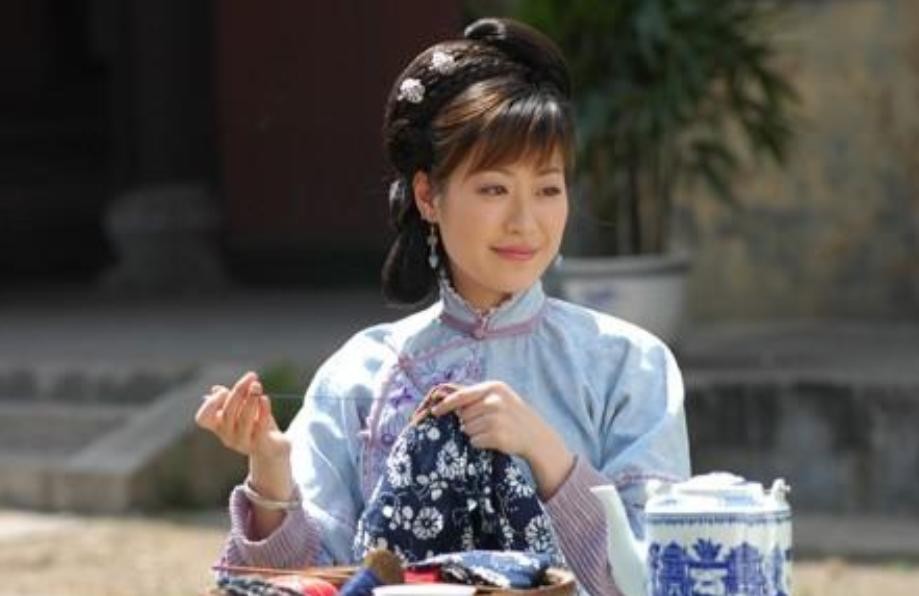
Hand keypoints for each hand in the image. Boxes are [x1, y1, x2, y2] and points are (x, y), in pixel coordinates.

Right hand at [194, 371, 290, 462]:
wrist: (273, 446)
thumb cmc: (255, 423)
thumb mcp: (242, 407)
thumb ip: (231, 398)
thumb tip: (216, 390)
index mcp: (218, 426)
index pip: (202, 418)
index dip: (210, 404)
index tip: (225, 391)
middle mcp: (227, 436)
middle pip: (227, 412)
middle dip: (239, 391)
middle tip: (252, 377)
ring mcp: (242, 442)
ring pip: (244, 419)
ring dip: (251, 399)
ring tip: (257, 385)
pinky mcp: (260, 445)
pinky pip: (261, 427)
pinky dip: (263, 410)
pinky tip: (265, 399)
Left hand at [431, 381, 574, 498]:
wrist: (536, 436)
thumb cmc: (512, 416)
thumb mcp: (498, 398)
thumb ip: (475, 397)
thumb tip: (443, 396)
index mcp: (494, 388)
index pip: (462, 395)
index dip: (446, 404)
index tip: (434, 411)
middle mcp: (495, 400)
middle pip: (463, 415)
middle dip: (468, 422)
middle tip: (486, 425)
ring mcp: (497, 418)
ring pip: (467, 429)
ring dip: (474, 433)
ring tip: (492, 431)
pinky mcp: (498, 435)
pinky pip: (474, 441)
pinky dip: (480, 443)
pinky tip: (494, 440)